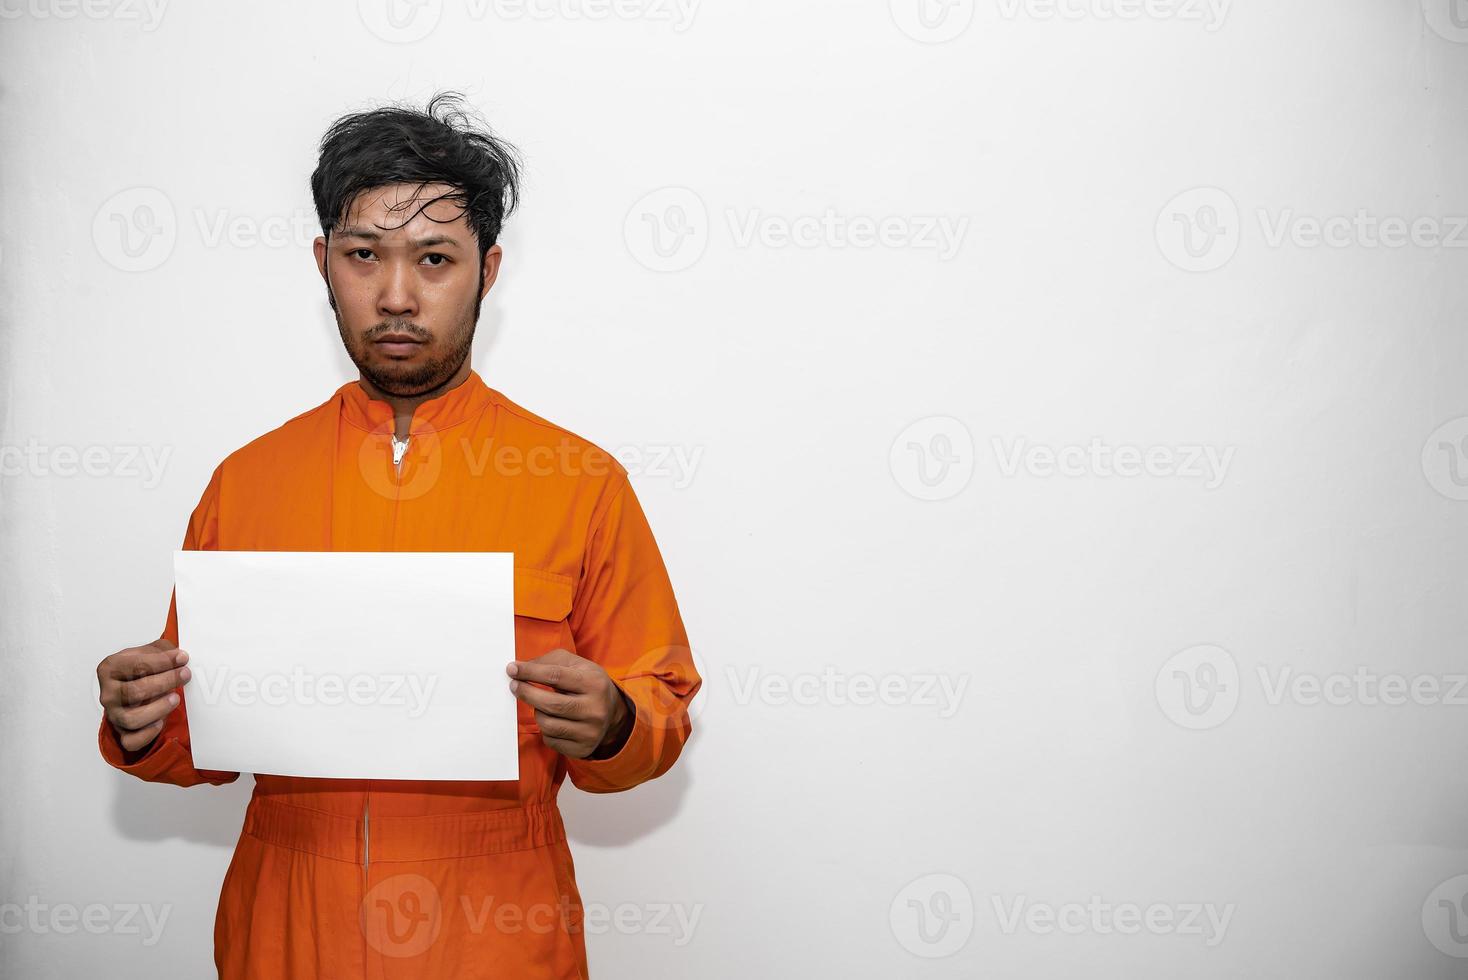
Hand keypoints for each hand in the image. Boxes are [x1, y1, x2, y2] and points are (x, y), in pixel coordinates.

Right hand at [97, 638, 192, 753]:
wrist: (132, 690)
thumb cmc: (140, 670)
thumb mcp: (148, 652)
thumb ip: (162, 650)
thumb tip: (179, 656)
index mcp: (110, 669)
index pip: (135, 665)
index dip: (162, 662)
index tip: (182, 658)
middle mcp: (108, 693)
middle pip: (134, 691)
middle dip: (165, 682)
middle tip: (185, 674)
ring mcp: (113, 715)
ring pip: (132, 719)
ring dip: (158, 709)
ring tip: (176, 698)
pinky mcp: (122, 733)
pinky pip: (131, 741)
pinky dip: (147, 734)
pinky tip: (161, 723)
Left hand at [507, 649, 633, 759]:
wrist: (611, 713)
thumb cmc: (587, 684)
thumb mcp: (576, 665)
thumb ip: (549, 662)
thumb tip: (519, 668)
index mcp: (594, 683)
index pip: (556, 676)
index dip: (530, 672)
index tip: (512, 669)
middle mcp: (595, 709)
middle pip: (550, 704)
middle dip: (526, 693)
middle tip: (514, 686)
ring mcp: (590, 732)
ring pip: (547, 724)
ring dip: (537, 713)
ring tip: (541, 705)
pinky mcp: (582, 749)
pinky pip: (550, 740)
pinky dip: (545, 730)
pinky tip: (553, 720)